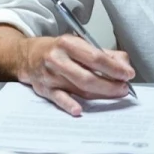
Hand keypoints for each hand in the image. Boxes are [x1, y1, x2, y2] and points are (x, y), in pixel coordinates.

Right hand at [18, 35, 134, 116]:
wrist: (26, 56)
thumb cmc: (56, 50)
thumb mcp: (77, 43)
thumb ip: (102, 53)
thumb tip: (123, 64)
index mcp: (68, 43)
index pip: (95, 57)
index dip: (114, 67)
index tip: (128, 73)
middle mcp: (57, 58)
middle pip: (88, 76)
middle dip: (110, 84)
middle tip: (123, 88)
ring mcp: (50, 75)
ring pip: (79, 88)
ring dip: (100, 94)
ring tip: (115, 94)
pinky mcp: (45, 89)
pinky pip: (58, 98)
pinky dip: (69, 104)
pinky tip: (79, 110)